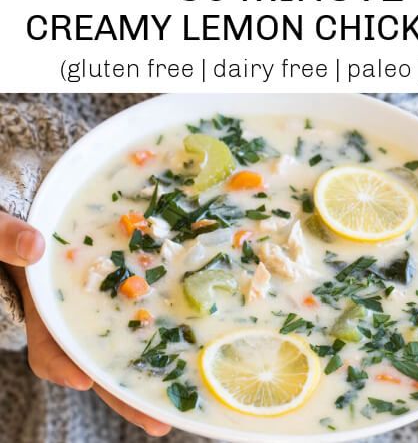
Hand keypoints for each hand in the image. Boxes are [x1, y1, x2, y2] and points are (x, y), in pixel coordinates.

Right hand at [1, 212, 169, 436]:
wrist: (30, 210)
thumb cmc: (10, 228)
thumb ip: (8, 238)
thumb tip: (34, 247)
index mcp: (40, 305)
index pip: (50, 347)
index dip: (64, 366)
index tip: (83, 380)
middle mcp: (69, 313)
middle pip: (94, 361)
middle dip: (122, 392)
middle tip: (157, 424)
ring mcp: (94, 301)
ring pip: (119, 341)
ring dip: (146, 366)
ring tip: (180, 398)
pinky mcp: (117, 283)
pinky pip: (136, 309)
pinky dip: (158, 324)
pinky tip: (187, 334)